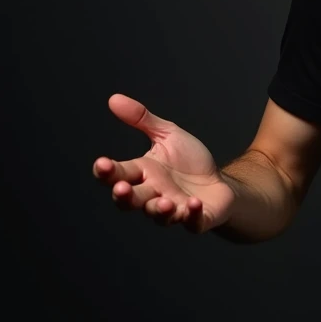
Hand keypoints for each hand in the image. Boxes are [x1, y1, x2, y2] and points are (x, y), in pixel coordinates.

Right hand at [93, 94, 235, 232]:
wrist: (219, 183)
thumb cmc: (189, 162)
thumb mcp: (167, 135)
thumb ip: (142, 120)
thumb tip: (114, 99)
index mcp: (143, 174)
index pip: (119, 174)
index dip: (108, 171)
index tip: (101, 164)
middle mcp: (153, 194)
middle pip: (132, 200)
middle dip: (125, 196)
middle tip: (122, 188)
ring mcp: (174, 209)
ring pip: (158, 215)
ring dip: (158, 209)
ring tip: (163, 201)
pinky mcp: (196, 219)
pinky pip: (192, 222)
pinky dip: (191, 216)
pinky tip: (193, 204)